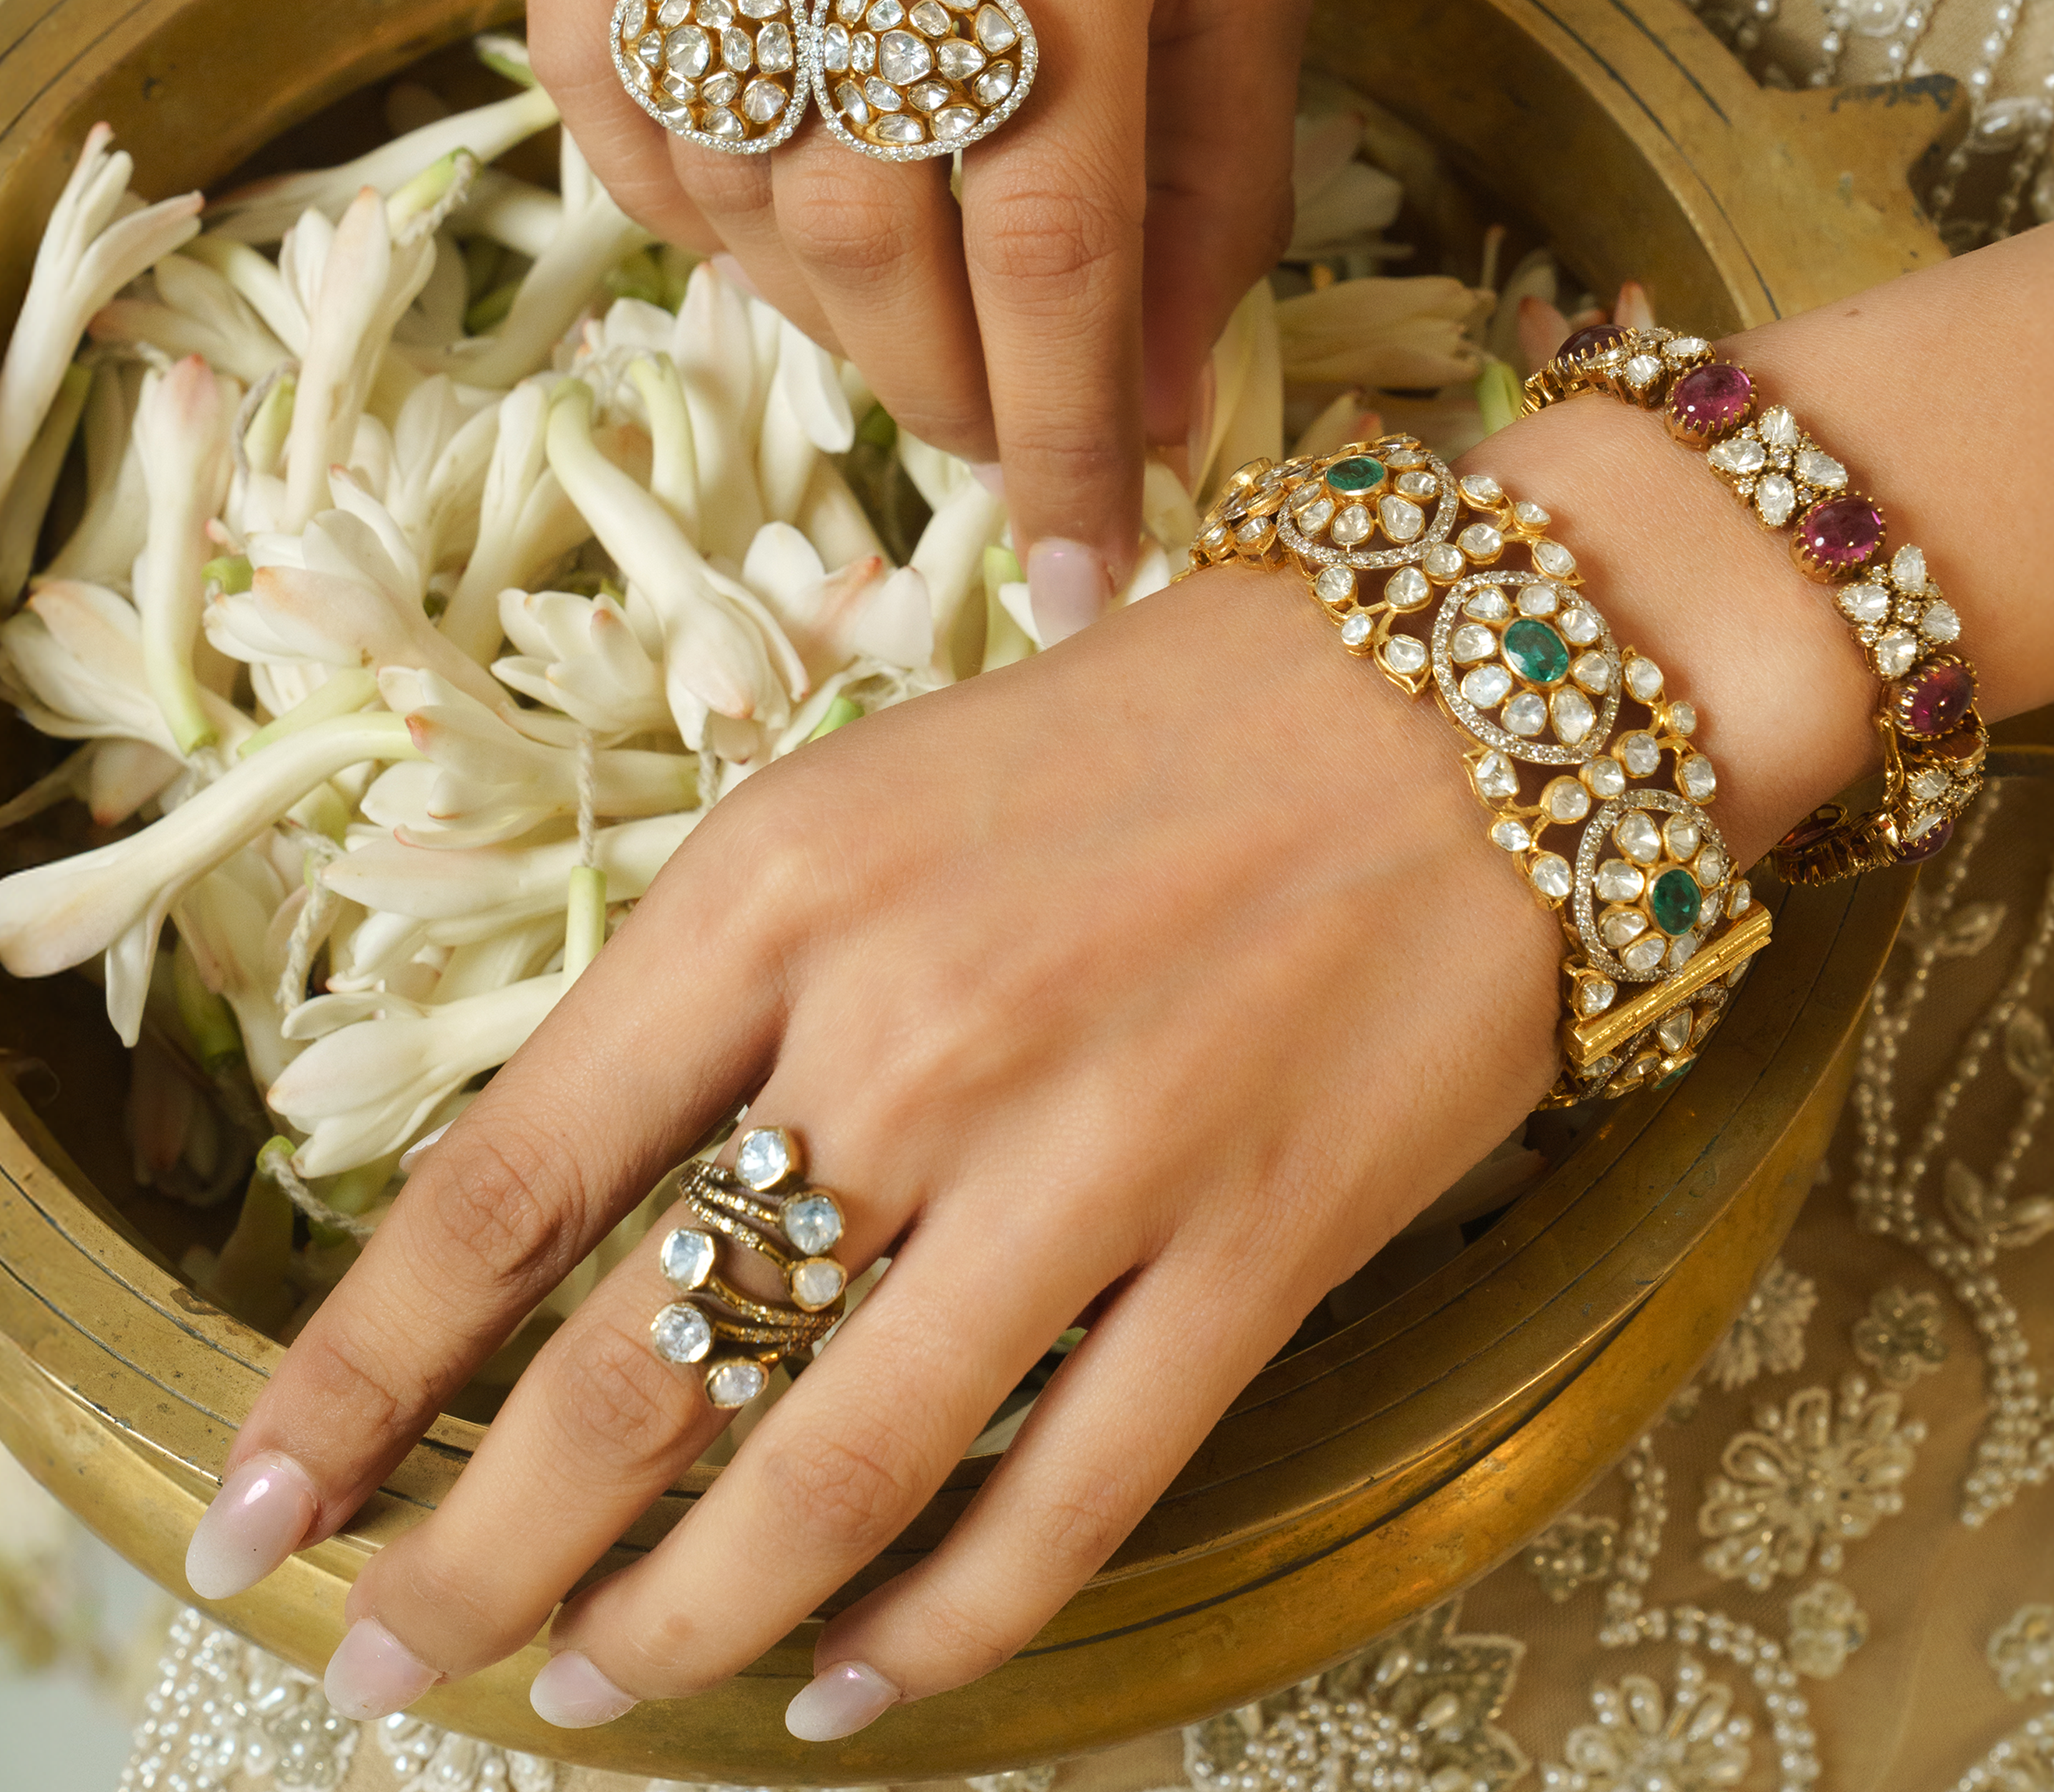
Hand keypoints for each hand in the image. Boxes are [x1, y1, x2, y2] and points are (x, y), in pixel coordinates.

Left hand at [184, 563, 1566, 1737]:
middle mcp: (908, 1031)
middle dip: (475, 1552)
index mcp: (783, 887)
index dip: (356, 1374)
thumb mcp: (883, 795)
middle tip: (384, 1655)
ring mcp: (1091, 1155)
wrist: (1461, 694)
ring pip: (833, 1474)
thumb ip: (739, 987)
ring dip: (683, 1620)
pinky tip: (849, 1686)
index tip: (261, 1505)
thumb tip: (602, 1204)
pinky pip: (1063, 1505)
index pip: (507, 1183)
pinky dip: (933, 1630)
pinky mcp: (1255, 1248)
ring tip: (593, 1691)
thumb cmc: (1155, 729)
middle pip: (636, 1367)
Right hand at [526, 0, 1308, 638]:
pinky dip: (677, 193)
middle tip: (991, 426)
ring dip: (822, 304)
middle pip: (875, 236)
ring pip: (732, 178)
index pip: (1054, 244)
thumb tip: (1145, 411)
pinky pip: (600, 77)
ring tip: (899, 305)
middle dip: (944, 387)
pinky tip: (763, 210)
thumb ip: (1214, 186)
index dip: (1061, 438)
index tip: (1074, 572)